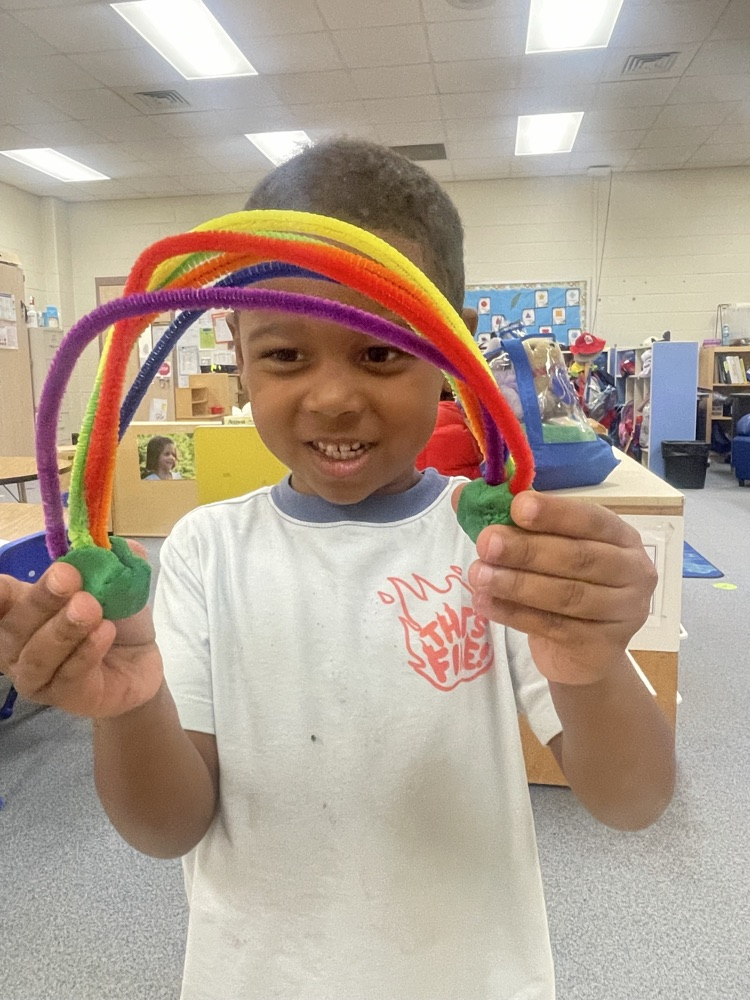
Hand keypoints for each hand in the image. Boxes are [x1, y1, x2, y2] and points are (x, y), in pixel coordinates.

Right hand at [0, 541, 162, 717]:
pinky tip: (105, 632)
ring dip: (63, 628)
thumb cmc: (114, 616)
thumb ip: (108, 559)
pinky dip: (86, 652)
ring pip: (37, 655)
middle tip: (68, 578)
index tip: (3, 584)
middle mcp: (17, 645)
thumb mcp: (115, 581)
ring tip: (91, 608)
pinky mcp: (65, 697)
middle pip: (14, 625)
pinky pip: (68, 675)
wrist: (142, 661)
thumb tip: (111, 542)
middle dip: (41, 599)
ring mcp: (36, 676)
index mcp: (21, 609)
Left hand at [457, 488, 656, 685]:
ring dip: (517, 584)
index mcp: (621, 536)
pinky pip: (553, 627)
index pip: (591, 519)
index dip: (555, 513)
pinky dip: (514, 614)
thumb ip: (510, 521)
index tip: (517, 507)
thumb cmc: (563, 582)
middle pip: (578, 557)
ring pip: (566, 595)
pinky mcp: (602, 646)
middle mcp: (632, 571)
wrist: (580, 650)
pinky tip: (484, 603)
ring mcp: (623, 612)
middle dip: (527, 549)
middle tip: (486, 543)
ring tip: (477, 575)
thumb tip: (461, 496)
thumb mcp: (543, 547)